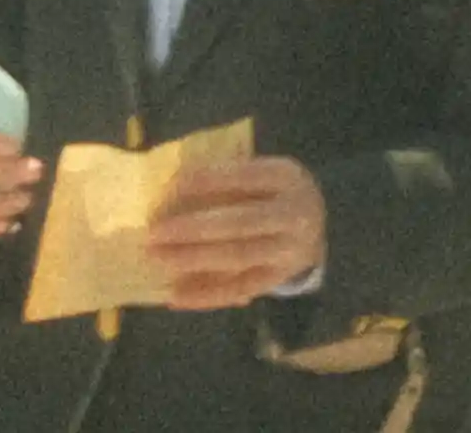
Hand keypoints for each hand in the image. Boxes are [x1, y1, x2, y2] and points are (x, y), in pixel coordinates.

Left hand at [145, 149, 329, 310]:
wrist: (316, 228)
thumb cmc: (275, 194)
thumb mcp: (265, 174)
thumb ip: (231, 178)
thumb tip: (175, 184)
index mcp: (287, 178)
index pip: (245, 177)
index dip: (208, 182)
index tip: (170, 187)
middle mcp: (294, 214)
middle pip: (240, 222)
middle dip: (193, 228)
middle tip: (154, 233)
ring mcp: (289, 250)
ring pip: (237, 257)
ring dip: (193, 260)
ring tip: (158, 259)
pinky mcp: (278, 279)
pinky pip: (239, 289)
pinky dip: (206, 294)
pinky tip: (176, 295)